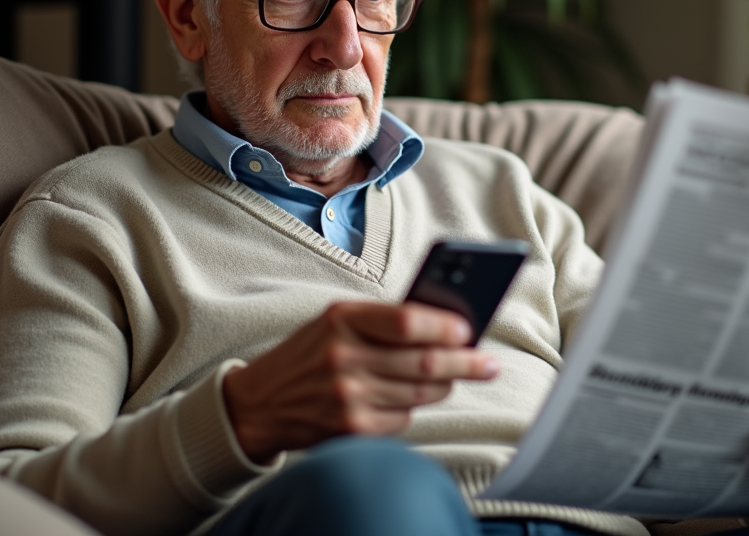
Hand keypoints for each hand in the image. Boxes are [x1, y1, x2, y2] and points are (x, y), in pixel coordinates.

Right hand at [222, 301, 498, 463]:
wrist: (259, 403)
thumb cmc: (308, 354)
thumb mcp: (335, 321)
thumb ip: (383, 319)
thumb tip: (446, 323)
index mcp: (342, 320)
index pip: (408, 321)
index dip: (446, 327)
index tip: (469, 330)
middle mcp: (344, 358)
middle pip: (425, 362)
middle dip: (466, 363)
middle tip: (489, 363)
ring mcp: (349, 397)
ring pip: (422, 393)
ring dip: (444, 385)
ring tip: (453, 375)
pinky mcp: (353, 429)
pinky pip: (405, 419)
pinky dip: (412, 407)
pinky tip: (405, 397)